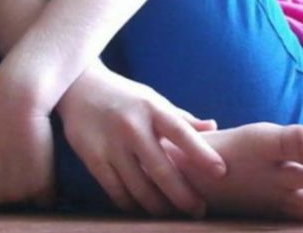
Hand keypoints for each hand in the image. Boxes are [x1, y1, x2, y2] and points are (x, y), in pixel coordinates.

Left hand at [0, 84, 54, 206]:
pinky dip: (45, 188)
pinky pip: (44, 197)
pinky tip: (45, 167)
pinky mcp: (41, 184)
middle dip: (7, 183)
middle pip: (1, 199)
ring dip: (26, 185)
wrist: (18, 100)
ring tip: (30, 159)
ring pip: (23, 199)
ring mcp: (18, 192)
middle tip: (15, 157)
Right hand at [57, 64, 225, 217]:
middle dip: (183, 195)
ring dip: (158, 206)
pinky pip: (116, 191)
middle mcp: (132, 126)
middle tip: (199, 211)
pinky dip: (131, 204)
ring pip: (139, 187)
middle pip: (161, 168)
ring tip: (173, 215)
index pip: (182, 132)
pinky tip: (143, 210)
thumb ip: (182, 118)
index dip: (202, 153)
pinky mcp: (92, 158)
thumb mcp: (155, 100)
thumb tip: (214, 127)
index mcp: (153, 108)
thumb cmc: (127, 97)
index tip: (221, 172)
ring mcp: (111, 144)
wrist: (81, 87)